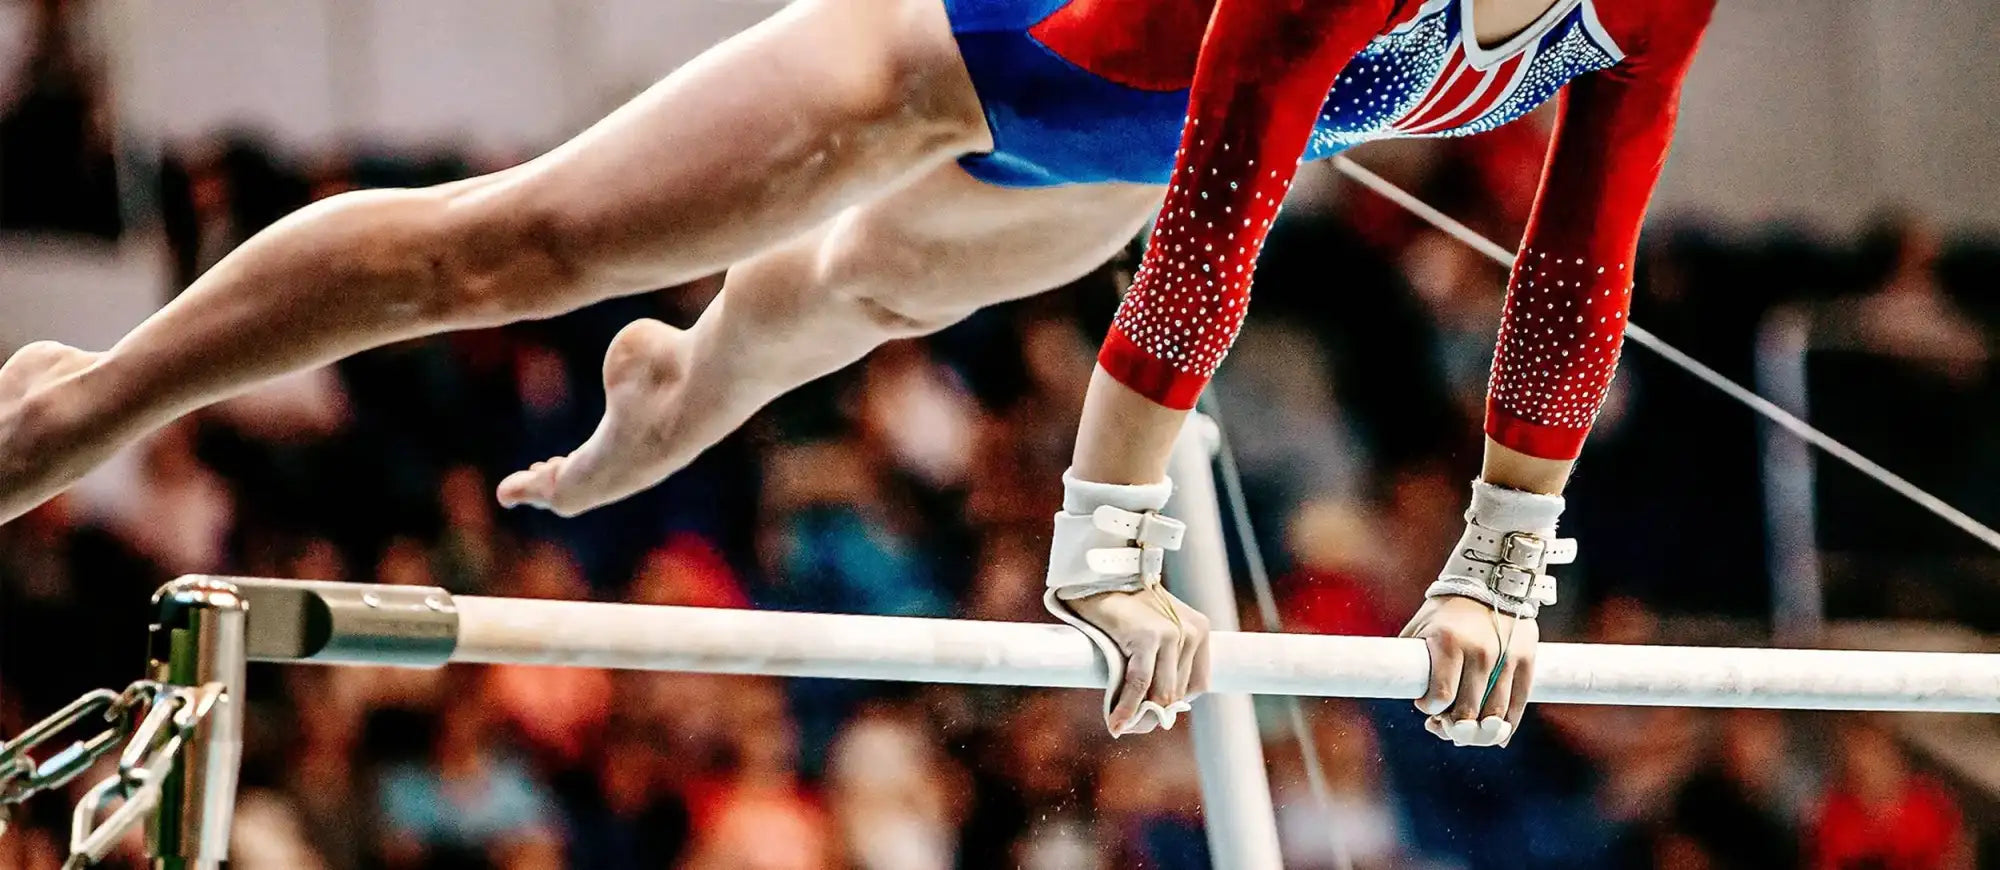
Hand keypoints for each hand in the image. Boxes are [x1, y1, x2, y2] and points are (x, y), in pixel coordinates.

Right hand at [1064, 587, 1211, 735]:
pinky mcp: (1148, 637)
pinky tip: (1115, 721)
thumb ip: (1164, 663)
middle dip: (1154, 713)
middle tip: (1130, 725)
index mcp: (1199, 629)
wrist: (1099, 578)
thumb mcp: (1156, 631)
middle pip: (1178, 691)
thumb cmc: (1124, 608)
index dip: (1175, 704)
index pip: (1197, 683)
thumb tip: (1160, 711)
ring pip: (1160, 693)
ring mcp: (1172, 633)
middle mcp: (1192, 631)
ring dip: (1139, 715)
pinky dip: (1127, 707)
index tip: (1153, 713)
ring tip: (1120, 725)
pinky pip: (1140, 684)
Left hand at [1399, 595, 1537, 747]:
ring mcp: (1506, 657)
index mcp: (1449, 643)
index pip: (1441, 696)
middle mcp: (1480, 651)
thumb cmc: (1446, 611)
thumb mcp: (1420, 629)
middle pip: (1469, 710)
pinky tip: (1498, 736)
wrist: (1489, 582)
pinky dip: (1508, 725)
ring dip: (1480, 731)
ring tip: (1468, 730)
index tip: (1427, 708)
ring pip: (1495, 713)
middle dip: (1455, 726)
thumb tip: (1408, 696)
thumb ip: (1412, 661)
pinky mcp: (1526, 659)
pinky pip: (1519, 703)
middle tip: (1447, 724)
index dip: (1431, 709)